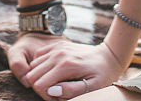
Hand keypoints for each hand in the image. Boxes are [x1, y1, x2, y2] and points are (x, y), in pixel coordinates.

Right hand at [11, 38, 127, 98]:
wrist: (108, 56)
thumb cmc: (102, 75)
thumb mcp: (92, 87)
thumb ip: (71, 90)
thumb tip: (52, 91)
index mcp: (66, 66)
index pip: (39, 85)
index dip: (45, 96)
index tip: (58, 98)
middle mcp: (58, 54)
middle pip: (32, 75)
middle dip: (41, 87)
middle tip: (57, 92)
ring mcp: (57, 47)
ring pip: (33, 65)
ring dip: (40, 76)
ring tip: (55, 82)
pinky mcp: (57, 44)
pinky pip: (38, 55)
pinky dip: (40, 66)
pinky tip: (52, 72)